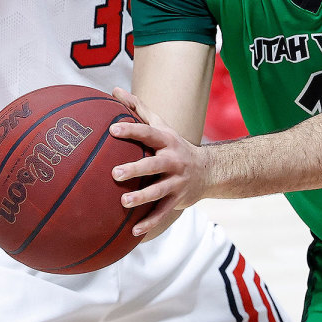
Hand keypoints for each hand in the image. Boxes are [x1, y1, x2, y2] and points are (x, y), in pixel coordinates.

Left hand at [109, 86, 209, 237]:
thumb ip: (138, 108)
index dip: (132, 130)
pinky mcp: (178, 200)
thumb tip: (113, 89)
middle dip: (136, 169)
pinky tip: (133, 232)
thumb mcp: (162, 125)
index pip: (148, 133)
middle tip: (115, 173)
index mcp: (167, 141)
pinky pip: (163, 213)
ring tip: (123, 202)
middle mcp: (174, 160)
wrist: (209, 170)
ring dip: (141, 198)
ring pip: (158, 191)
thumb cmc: (174, 145)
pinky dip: (149, 223)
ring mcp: (177, 181)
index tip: (112, 129)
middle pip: (154, 164)